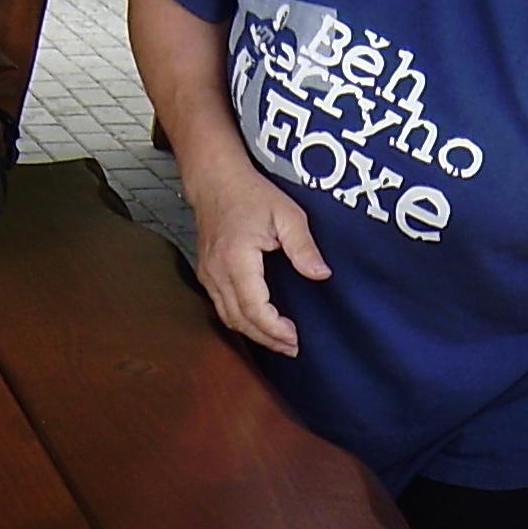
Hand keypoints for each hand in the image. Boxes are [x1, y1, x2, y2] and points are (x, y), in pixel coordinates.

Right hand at [182, 154, 329, 355]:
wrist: (216, 180)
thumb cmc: (251, 194)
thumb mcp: (287, 214)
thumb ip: (304, 247)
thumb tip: (321, 275)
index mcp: (237, 259)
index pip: (253, 308)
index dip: (274, 329)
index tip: (295, 338)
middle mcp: (217, 271)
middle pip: (239, 320)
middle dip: (267, 339)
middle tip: (293, 347)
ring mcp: (208, 274)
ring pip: (228, 317)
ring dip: (253, 334)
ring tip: (279, 341)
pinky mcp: (206, 274)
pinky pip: (221, 307)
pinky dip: (241, 321)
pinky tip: (259, 324)